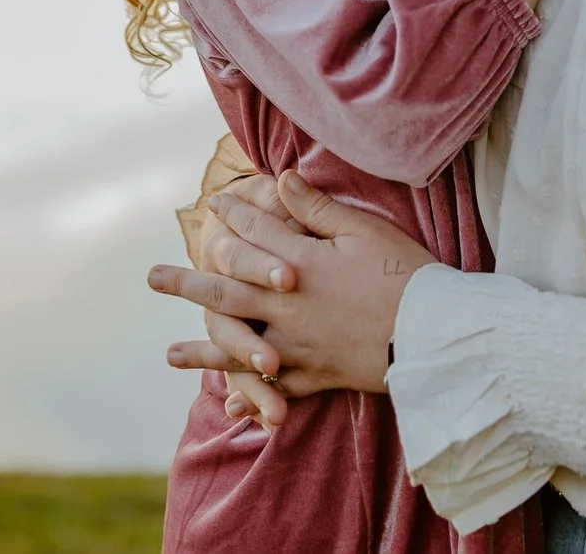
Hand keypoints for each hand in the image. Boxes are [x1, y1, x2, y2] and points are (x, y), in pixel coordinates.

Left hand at [151, 171, 437, 403]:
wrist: (434, 333)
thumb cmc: (404, 274)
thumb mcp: (363, 230)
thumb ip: (316, 209)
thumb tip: (279, 181)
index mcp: (299, 265)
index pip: (257, 235)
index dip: (235, 217)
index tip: (214, 205)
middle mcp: (288, 308)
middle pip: (227, 293)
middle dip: (188, 283)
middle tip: (152, 279)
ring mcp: (299, 346)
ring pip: (240, 348)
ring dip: (202, 352)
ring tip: (169, 354)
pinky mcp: (319, 376)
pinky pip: (277, 388)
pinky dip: (253, 395)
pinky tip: (233, 405)